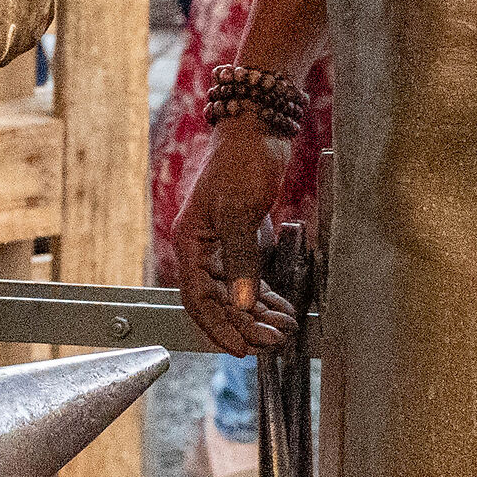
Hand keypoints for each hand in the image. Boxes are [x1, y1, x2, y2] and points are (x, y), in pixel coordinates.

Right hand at [171, 117, 299, 357]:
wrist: (258, 128)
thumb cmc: (241, 162)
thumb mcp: (240, 211)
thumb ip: (242, 260)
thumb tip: (244, 305)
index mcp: (191, 243)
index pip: (198, 299)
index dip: (219, 327)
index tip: (242, 348)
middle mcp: (203, 249)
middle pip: (219, 301)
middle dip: (246, 325)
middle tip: (275, 341)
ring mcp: (223, 246)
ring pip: (237, 294)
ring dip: (260, 314)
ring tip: (285, 329)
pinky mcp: (243, 240)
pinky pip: (251, 279)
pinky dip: (267, 297)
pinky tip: (284, 309)